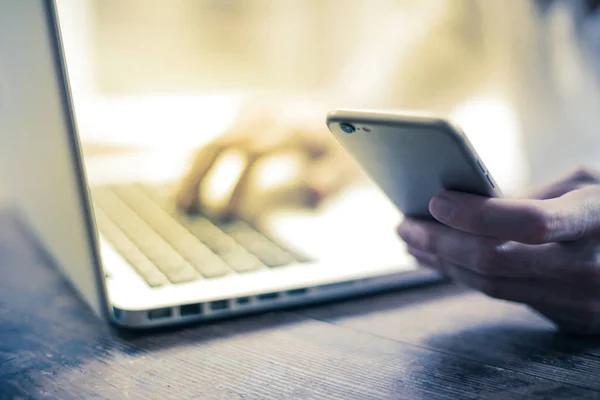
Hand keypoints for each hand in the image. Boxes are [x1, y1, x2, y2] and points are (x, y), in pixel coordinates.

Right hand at [176, 101, 360, 219]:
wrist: (341, 106)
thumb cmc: (344, 143)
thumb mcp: (350, 161)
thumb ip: (333, 176)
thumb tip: (316, 190)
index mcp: (292, 126)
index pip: (256, 150)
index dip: (238, 183)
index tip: (225, 213)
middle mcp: (269, 113)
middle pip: (224, 142)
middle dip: (201, 176)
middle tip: (185, 207)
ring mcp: (254, 110)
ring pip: (214, 138)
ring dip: (193, 170)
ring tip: (178, 201)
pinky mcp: (246, 111)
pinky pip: (216, 136)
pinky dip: (200, 160)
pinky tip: (186, 182)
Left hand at [397, 168, 599, 334]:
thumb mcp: (586, 183)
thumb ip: (532, 195)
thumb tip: (466, 207)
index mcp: (598, 220)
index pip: (532, 222)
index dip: (479, 214)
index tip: (436, 200)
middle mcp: (587, 268)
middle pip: (495, 262)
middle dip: (440, 242)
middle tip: (405, 223)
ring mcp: (577, 300)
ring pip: (490, 286)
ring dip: (442, 262)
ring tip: (412, 241)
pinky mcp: (566, 317)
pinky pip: (501, 295)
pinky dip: (464, 276)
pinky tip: (440, 259)